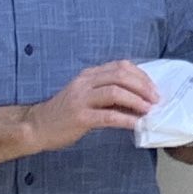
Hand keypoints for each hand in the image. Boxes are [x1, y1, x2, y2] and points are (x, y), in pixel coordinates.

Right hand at [28, 61, 157, 152]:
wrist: (37, 127)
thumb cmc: (64, 113)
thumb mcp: (85, 95)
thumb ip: (106, 92)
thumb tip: (137, 97)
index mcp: (88, 75)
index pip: (120, 66)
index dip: (141, 76)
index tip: (153, 88)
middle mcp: (85, 83)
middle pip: (121, 76)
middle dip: (143, 86)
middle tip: (156, 99)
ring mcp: (81, 99)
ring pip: (116, 92)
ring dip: (137, 101)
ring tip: (149, 110)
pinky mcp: (80, 117)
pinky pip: (108, 115)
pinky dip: (126, 119)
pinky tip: (136, 124)